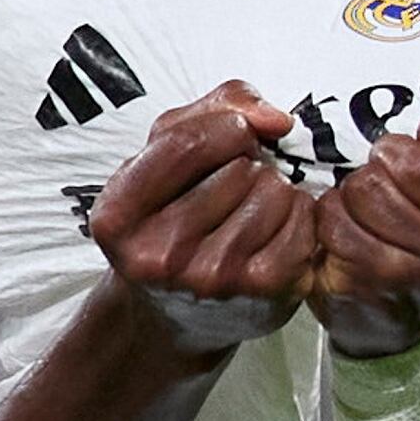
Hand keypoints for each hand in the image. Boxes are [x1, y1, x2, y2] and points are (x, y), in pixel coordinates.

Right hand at [88, 80, 319, 356]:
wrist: (179, 313)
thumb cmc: (172, 214)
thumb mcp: (166, 152)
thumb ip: (216, 107)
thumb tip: (276, 120)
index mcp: (117, 216)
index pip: (186, 142)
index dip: (225, 126)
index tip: (234, 134)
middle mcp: (159, 256)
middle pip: (239, 167)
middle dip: (247, 163)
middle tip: (233, 186)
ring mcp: (211, 281)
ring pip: (274, 191)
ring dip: (273, 189)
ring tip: (252, 208)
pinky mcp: (262, 295)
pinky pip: (302, 221)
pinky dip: (298, 214)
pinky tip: (276, 228)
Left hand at [309, 89, 419, 360]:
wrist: (403, 317)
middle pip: (417, 163)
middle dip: (390, 157)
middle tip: (391, 175)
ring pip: (369, 188)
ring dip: (357, 188)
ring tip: (371, 207)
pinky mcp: (382, 287)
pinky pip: (336, 220)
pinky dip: (331, 215)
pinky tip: (347, 231)